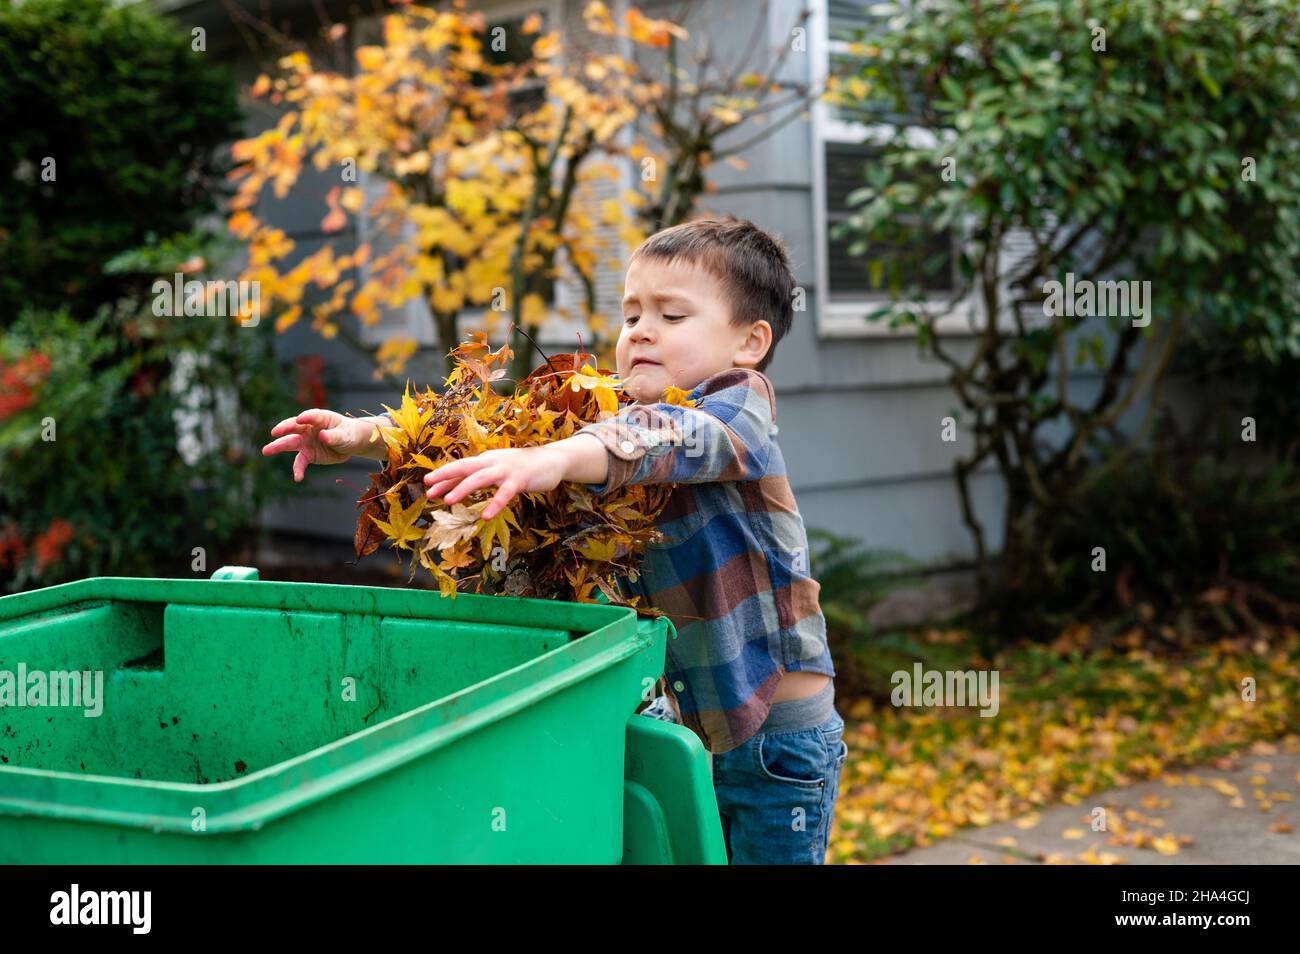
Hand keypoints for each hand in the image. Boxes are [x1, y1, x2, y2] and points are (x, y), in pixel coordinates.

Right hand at [262, 408, 373, 481]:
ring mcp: (306, 441)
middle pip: (294, 427)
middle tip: (274, 432)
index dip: (305, 417)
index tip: (299, 419)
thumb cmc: (348, 433)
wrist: (350, 444)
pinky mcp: (308, 454)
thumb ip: (334, 436)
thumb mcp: (345, 434)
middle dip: (283, 429)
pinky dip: (298, 470)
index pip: (311, 416)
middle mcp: (308, 428)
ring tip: (265, 451)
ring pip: (290, 443)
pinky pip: (301, 462)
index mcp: (320, 418)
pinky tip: (297, 478)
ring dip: (278, 447)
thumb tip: (322, 437)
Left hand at [423, 446, 568, 519]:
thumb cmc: (522, 467)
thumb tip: (460, 487)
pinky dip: (494, 504)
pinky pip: (504, 494)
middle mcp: (492, 461)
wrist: (552, 460)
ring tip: (448, 500)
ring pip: (480, 478)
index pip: (461, 468)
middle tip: (429, 487)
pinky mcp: (520, 480)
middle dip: (445, 475)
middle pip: (465, 467)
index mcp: (486, 460)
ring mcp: (506, 470)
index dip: (444, 476)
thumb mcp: (498, 470)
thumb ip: (481, 477)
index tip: (427, 486)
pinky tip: (485, 516)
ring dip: (463, 488)